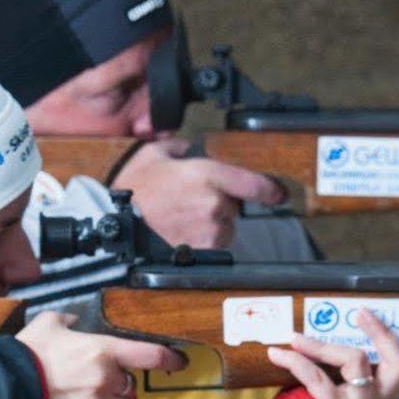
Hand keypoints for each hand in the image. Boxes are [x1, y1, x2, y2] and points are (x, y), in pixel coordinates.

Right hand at [17, 311, 185, 398]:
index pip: (149, 354)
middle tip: (96, 387)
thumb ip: (66, 321)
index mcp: (100, 350)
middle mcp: (105, 380)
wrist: (4, 390)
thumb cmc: (23, 359)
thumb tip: (73, 322)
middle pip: (131, 388)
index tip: (177, 361)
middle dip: (118, 388)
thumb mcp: (46, 325)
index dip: (168, 358)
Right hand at [114, 137, 285, 248]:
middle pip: (234, 205)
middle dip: (221, 203)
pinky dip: (202, 239)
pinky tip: (181, 232)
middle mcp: (214, 203)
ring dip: (212, 223)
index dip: (271, 190)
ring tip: (183, 218)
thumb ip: (178, 147)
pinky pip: (213, 244)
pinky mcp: (202, 251)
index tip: (278, 194)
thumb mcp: (154, 154)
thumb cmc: (134, 191)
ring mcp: (209, 230)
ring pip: (224, 227)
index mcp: (206, 174)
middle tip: (192, 200)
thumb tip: (186, 147)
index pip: (253, 184)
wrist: (120, 226)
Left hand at [267, 310, 398, 398]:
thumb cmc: (320, 397)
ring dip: (320, 344)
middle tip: (363, 314)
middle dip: (384, 334)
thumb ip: (350, 356)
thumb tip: (342, 318)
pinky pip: (314, 376)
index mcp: (387, 390)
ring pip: (353, 360)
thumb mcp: (342, 377)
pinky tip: (279, 351)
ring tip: (295, 335)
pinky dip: (294, 360)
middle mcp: (379, 397)